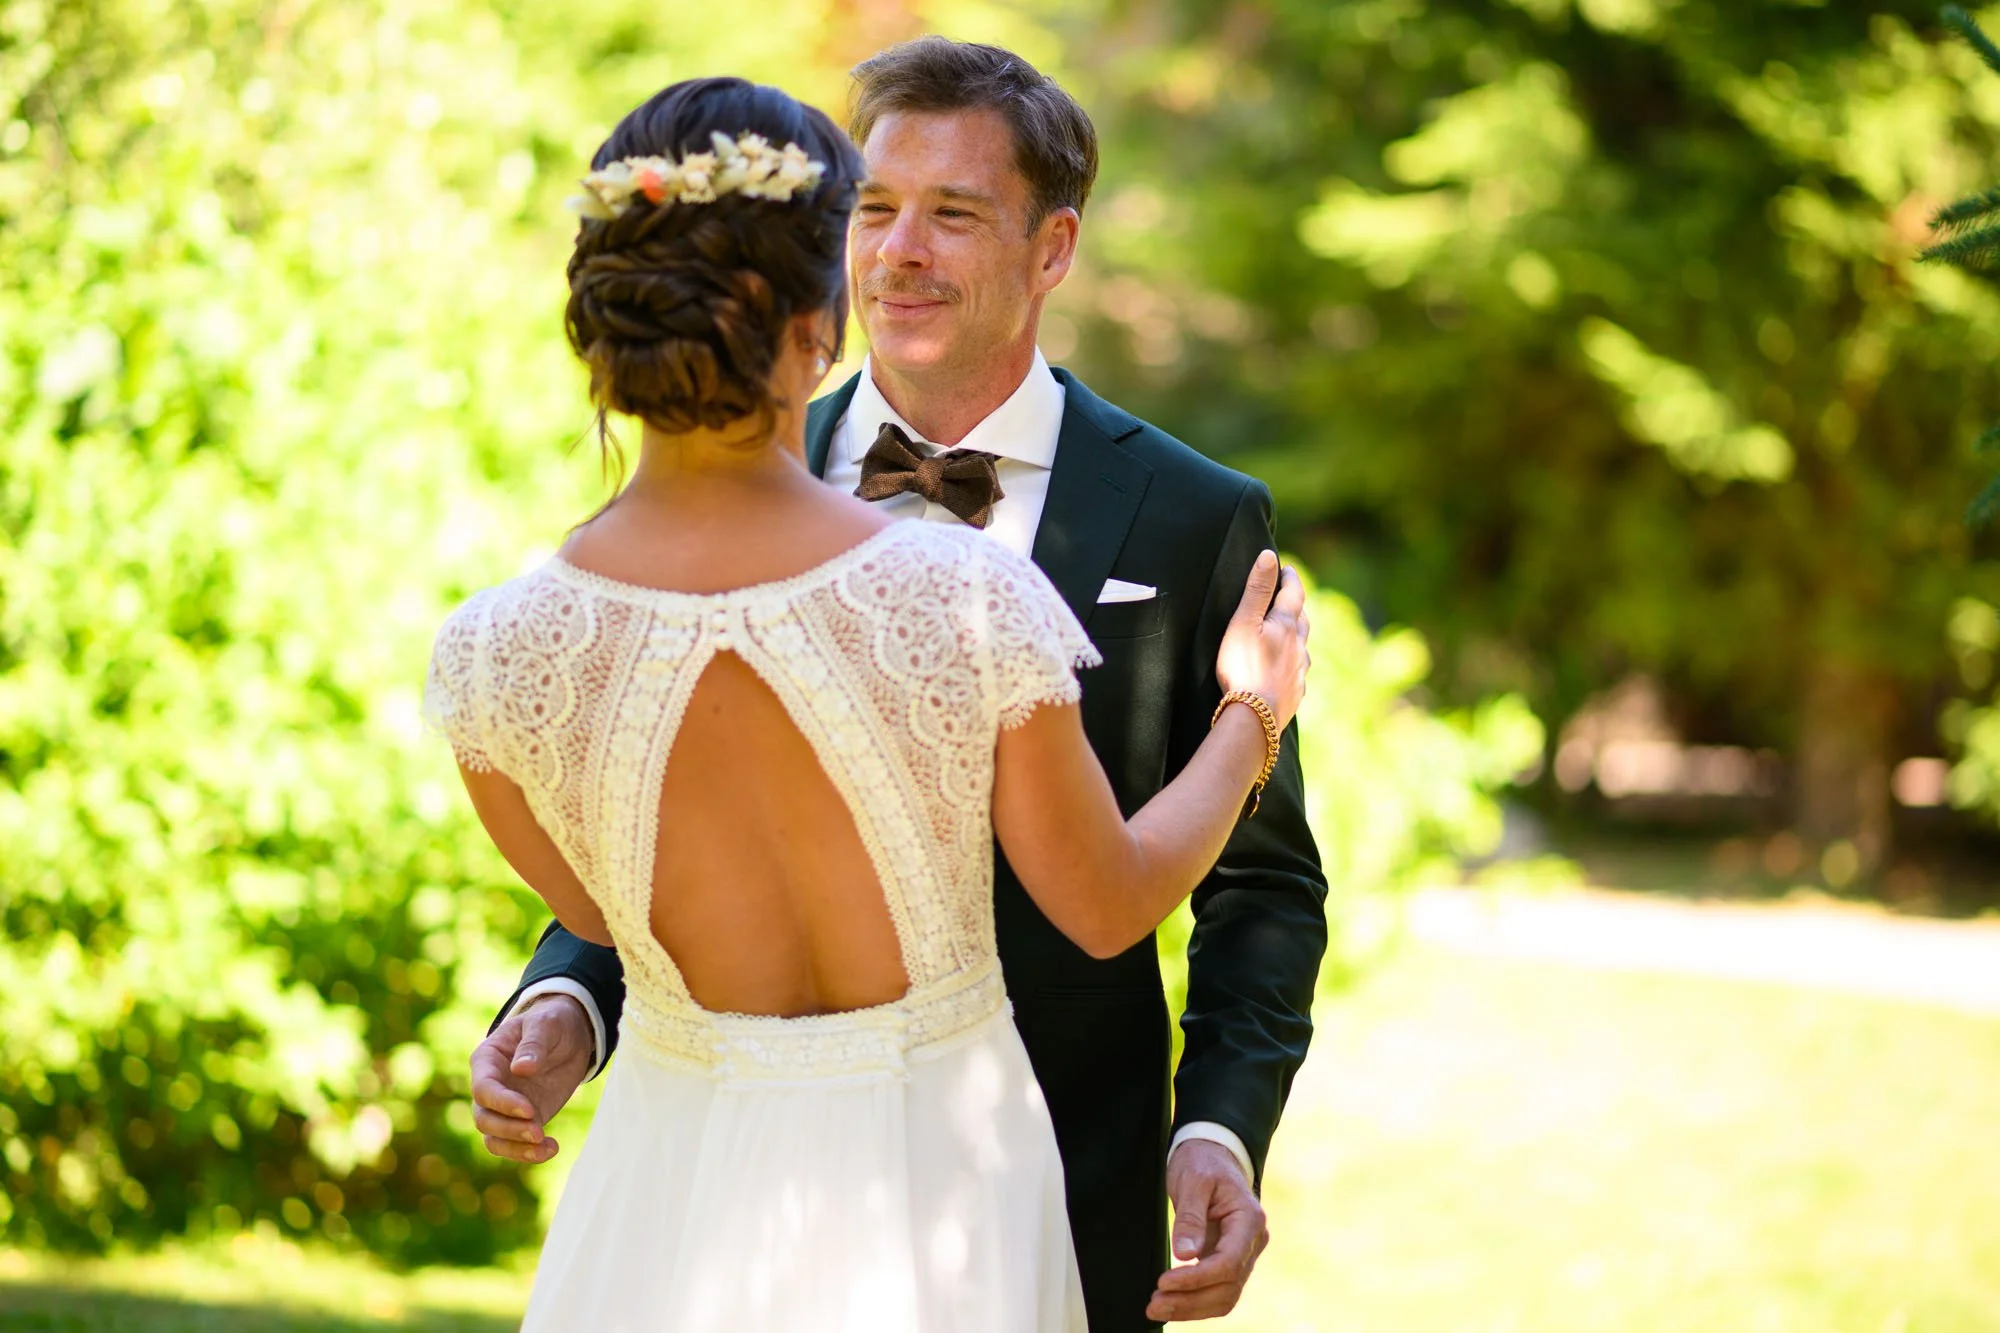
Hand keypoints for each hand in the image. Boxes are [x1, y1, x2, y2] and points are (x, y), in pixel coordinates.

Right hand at [469, 994, 594, 1163]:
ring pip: (495, 1138)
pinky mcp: (524, 1120)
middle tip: (538, 1131)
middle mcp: (491, 1086)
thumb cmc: (552, 1022)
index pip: (482, 1089)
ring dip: (516, 1148)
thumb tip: (521, 1068)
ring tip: (546, 1145)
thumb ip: (534, 1044)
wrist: (570, 1034)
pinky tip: (551, 1149)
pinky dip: (530, 1153)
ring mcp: (505, 1106)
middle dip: (509, 1129)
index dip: (502, 1103)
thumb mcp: (546, 1024)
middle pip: (484, 1118)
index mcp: (487, 1060)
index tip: (529, 1110)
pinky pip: (516, 1144)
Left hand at [1147, 1140, 1269, 1322]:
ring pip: (1225, 1296)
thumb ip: (1190, 1217)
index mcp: (1249, 1219)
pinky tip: (1172, 1302)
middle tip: (1153, 1304)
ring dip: (1191, 1307)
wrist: (1212, 1155)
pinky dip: (1195, 1302)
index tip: (1164, 1281)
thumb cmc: (1204, 1162)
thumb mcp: (1193, 1180)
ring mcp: (1243, 1254)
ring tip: (1156, 1307)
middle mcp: (1252, 1241)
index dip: (1197, 1279)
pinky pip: (1218, 1290)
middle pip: (1228, 1286)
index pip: (1229, 1262)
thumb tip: (1184, 1255)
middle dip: (1190, 1301)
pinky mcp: (1229, 1261)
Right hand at [1214, 550, 1309, 729]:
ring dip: (1297, 634)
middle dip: (1296, 604)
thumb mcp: (1243, 623)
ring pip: (1302, 645)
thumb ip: (1257, 589)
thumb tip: (1269, 556)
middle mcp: (1298, 645)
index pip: (1293, 594)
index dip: (1290, 578)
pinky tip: (1287, 668)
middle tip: (1289, 595)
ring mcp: (1299, 670)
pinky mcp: (1296, 692)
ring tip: (1289, 630)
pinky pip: (1298, 671)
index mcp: (1285, 625)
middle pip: (1302, 618)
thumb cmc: (1243, 667)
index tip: (1287, 568)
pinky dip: (1293, 662)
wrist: (1255, 716)